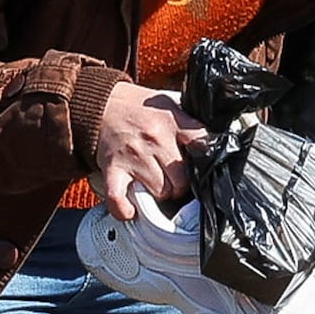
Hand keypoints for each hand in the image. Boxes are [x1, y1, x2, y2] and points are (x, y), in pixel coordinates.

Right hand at [84, 78, 193, 218]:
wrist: (100, 103)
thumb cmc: (137, 107)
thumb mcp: (169, 104)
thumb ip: (189, 122)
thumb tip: (214, 140)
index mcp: (173, 121)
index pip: (203, 145)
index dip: (207, 161)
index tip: (203, 167)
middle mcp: (155, 139)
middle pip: (182, 180)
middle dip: (180, 184)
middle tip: (173, 178)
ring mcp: (133, 156)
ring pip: (160, 193)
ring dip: (159, 194)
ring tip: (154, 184)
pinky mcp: (112, 169)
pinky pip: (120, 200)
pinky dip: (126, 210)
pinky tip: (132, 208)